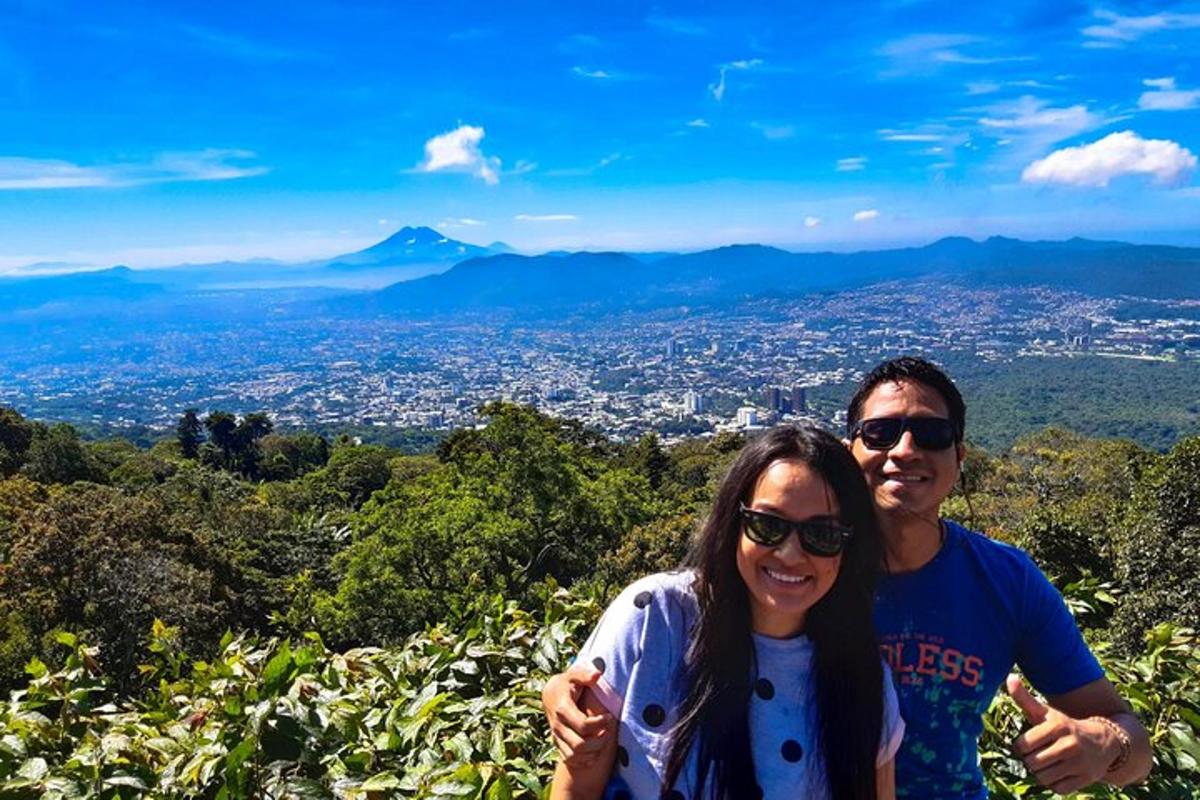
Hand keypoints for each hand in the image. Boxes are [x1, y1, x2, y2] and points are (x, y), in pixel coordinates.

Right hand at [543, 664, 615, 766]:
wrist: (550, 693)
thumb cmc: (567, 683)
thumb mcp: (574, 674)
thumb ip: (585, 674)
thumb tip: (597, 675)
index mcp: (562, 709)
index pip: (583, 725)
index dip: (600, 723)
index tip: (610, 717)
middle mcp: (557, 725)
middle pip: (579, 745)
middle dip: (598, 741)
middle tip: (608, 731)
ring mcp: (556, 736)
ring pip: (574, 755)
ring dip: (592, 752)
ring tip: (602, 740)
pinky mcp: (557, 743)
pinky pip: (568, 759)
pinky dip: (582, 760)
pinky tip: (593, 750)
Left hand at [1006, 674, 1120, 794]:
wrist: (1105, 741)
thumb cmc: (1065, 727)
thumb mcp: (1047, 713)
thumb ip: (1025, 698)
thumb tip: (1010, 677)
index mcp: (1057, 726)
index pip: (1023, 745)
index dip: (1021, 747)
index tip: (1028, 744)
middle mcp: (1069, 744)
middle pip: (1032, 763)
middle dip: (1031, 761)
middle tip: (1040, 754)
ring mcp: (1080, 763)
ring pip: (1043, 778)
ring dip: (1042, 774)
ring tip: (1049, 764)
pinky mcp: (1088, 778)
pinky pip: (1058, 789)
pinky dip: (1055, 784)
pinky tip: (1061, 773)